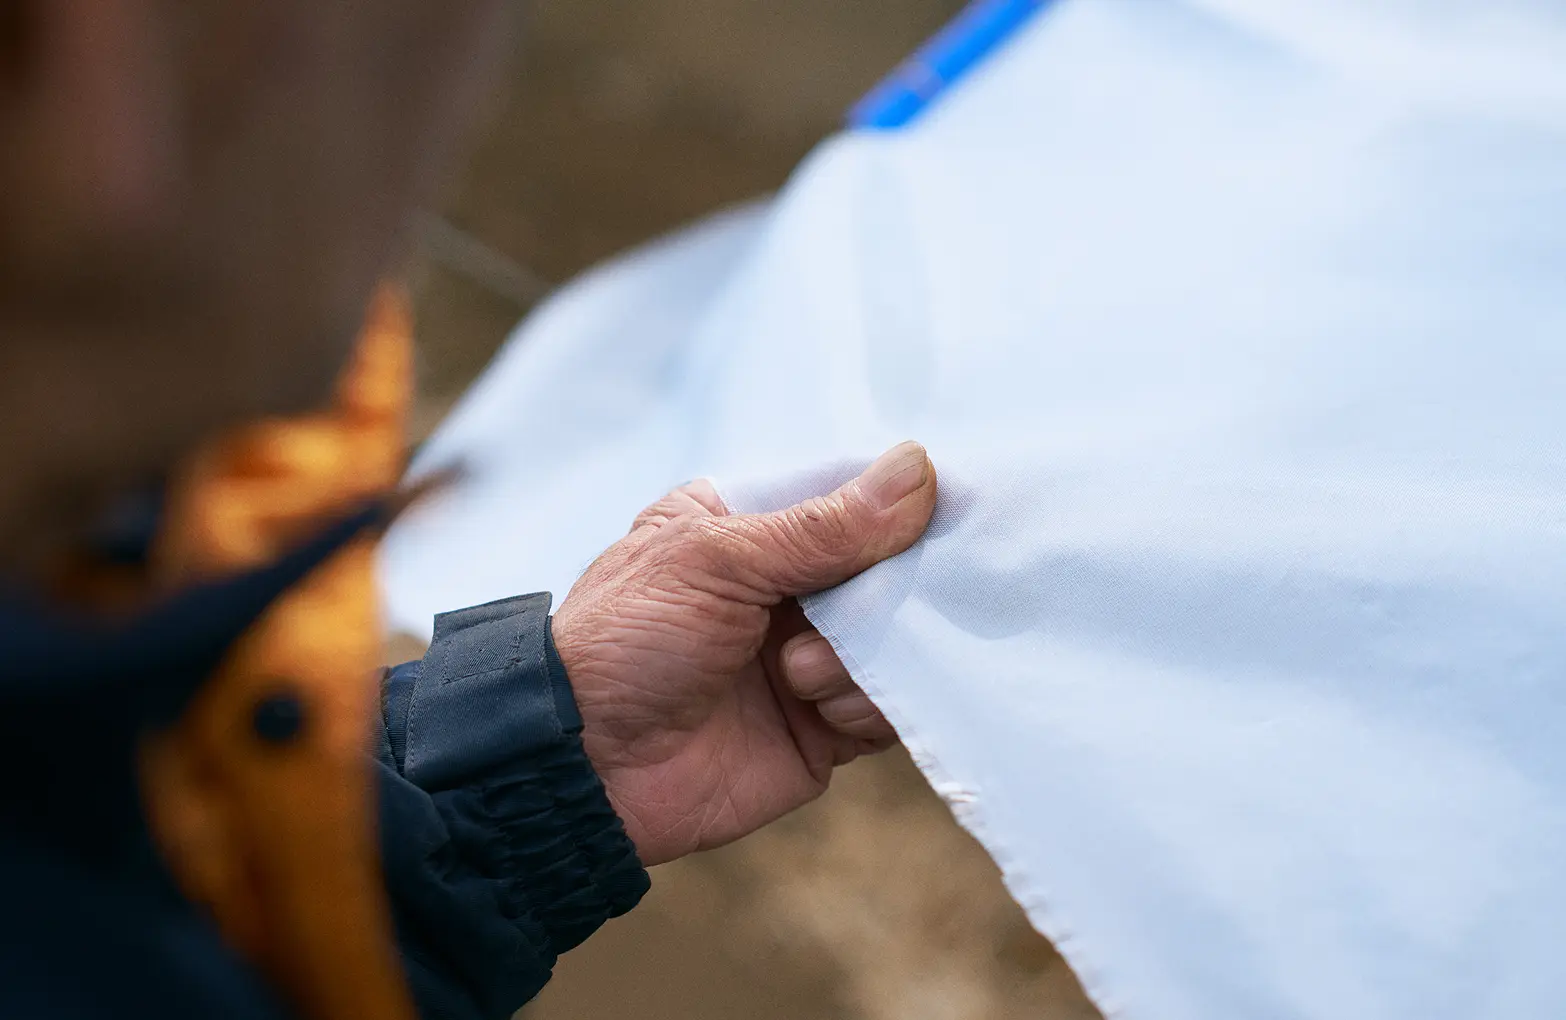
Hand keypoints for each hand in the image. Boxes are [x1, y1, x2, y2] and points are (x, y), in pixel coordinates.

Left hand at [552, 442, 936, 865]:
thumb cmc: (630, 640)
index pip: (848, 493)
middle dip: (890, 586)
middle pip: (887, 567)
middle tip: (873, 601)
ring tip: (797, 675)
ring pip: (896, 638)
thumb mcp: (719, 560)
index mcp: (750, 524)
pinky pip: (888, 705)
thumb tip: (918, 467)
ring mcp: (809, 654)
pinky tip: (819, 710)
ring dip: (861, 656)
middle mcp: (786, 585)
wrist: (589, 771)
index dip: (899, 501)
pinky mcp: (825, 725)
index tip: (947, 504)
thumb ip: (823, 526)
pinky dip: (869, 705)